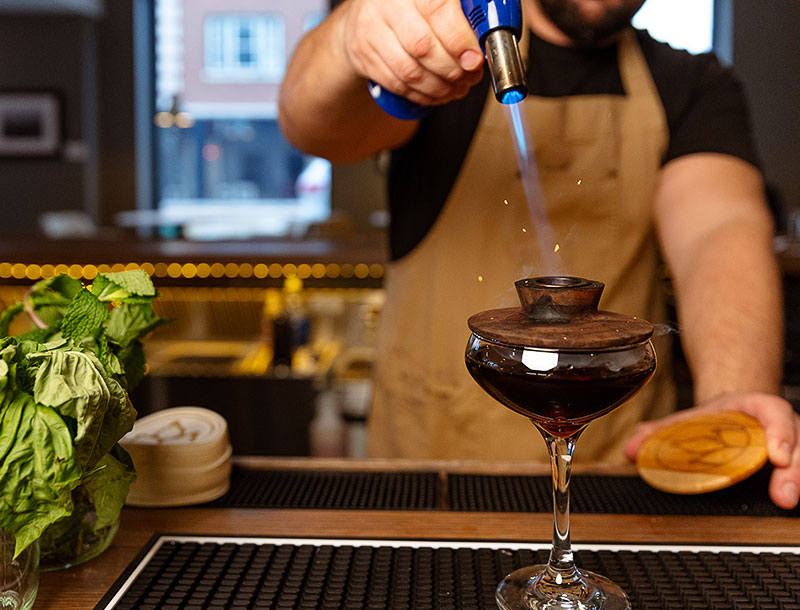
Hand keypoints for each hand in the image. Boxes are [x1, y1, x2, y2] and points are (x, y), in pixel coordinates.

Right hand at [339, 0, 484, 105]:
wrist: (367, 11)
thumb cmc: (410, 6)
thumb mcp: (435, 0)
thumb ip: (459, 15)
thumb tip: (482, 42)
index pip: (436, 9)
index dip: (458, 38)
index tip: (474, 58)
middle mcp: (386, 6)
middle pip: (422, 46)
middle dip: (452, 69)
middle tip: (469, 76)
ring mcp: (371, 31)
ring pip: (409, 71)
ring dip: (439, 86)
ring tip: (457, 87)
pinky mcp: (364, 56)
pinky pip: (397, 84)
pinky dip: (423, 94)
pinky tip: (438, 93)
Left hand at [623, 393, 799, 508]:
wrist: (732, 414)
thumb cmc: (715, 419)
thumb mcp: (688, 421)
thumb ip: (658, 433)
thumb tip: (631, 449)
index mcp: (754, 407)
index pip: (774, 411)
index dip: (779, 432)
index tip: (777, 456)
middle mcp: (780, 425)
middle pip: (797, 442)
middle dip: (793, 470)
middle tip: (782, 496)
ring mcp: (790, 445)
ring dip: (795, 482)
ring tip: (784, 501)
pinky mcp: (791, 465)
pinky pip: (796, 473)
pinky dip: (793, 485)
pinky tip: (784, 502)